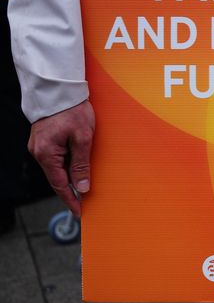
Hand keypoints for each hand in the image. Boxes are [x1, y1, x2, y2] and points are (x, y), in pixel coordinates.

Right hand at [28, 101, 94, 215]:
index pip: (60, 185)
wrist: (60, 90)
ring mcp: (39, 146)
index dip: (70, 200)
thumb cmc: (74, 111)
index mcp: (46, 153)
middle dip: (71, 191)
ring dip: (70, 177)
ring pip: (56, 168)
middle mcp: (38, 152)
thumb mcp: (83, 138)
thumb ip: (81, 164)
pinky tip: (78, 169)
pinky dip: (67, 165)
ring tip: (86, 187)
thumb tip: (82, 188)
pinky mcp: (43, 141)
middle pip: (56, 178)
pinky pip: (56, 159)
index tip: (80, 212)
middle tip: (86, 204)